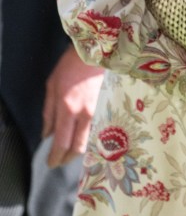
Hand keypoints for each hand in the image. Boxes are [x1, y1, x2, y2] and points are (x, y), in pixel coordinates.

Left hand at [42, 44, 103, 167]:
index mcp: (68, 108)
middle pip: (78, 148)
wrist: (98, 52)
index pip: (62, 142)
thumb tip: (47, 134)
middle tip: (60, 161)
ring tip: (70, 150)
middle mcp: (85, 114)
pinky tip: (83, 137)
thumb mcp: (51, 86)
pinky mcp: (108, 109)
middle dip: (67, 158)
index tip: (51, 163)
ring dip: (79, 150)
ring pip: (90, 141)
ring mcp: (99, 112)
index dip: (56, 157)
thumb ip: (48, 113)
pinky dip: (89, 138)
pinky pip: (97, 130)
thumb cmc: (70, 66)